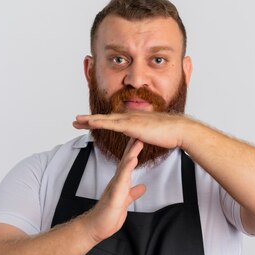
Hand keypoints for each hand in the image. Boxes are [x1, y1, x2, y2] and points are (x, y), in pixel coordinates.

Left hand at [73, 112, 190, 149]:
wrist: (179, 130)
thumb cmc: (169, 133)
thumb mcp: (152, 133)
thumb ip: (144, 133)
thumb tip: (140, 137)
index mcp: (134, 119)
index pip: (113, 120)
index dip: (100, 121)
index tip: (89, 122)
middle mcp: (130, 117)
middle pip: (105, 118)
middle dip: (89, 119)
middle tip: (76, 120)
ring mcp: (130, 120)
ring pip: (105, 119)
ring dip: (89, 120)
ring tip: (76, 121)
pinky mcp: (131, 125)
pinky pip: (111, 124)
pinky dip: (99, 122)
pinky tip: (90, 123)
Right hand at [81, 138, 146, 242]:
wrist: (96, 227)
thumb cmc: (108, 215)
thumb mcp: (125, 201)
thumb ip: (133, 193)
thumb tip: (142, 187)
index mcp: (120, 182)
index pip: (128, 163)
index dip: (134, 150)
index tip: (140, 137)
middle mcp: (117, 181)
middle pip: (126, 160)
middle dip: (133, 146)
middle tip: (139, 132)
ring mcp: (115, 187)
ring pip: (124, 167)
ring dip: (131, 154)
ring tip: (137, 142)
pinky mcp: (114, 195)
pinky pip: (121, 181)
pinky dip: (127, 170)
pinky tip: (132, 161)